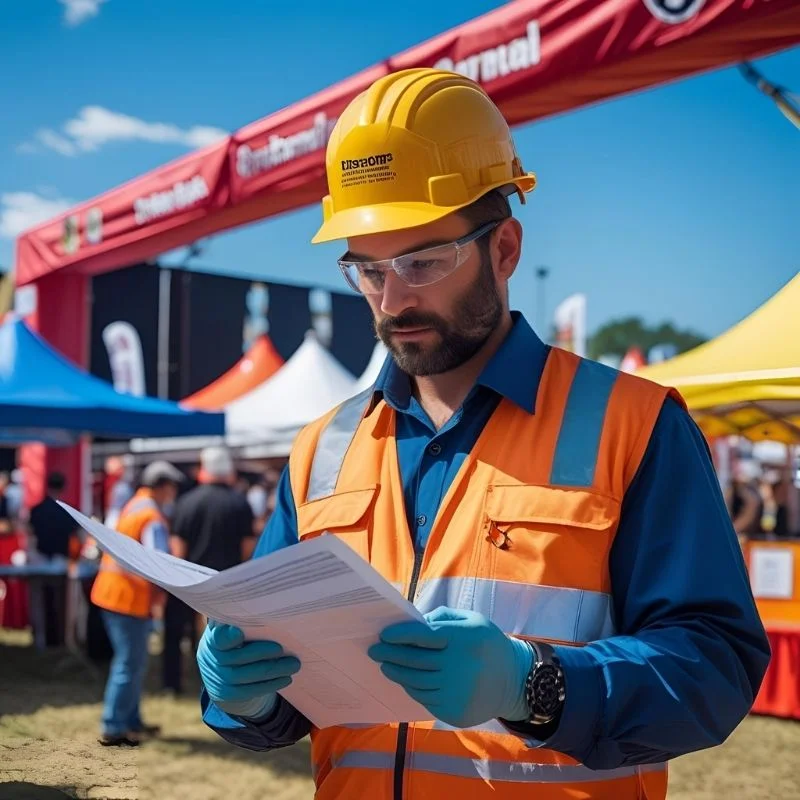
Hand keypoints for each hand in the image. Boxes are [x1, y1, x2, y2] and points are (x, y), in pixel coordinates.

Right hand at [197, 622, 300, 718]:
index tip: (240, 633)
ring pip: (244, 676)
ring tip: (294, 665)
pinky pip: (248, 691)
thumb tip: (263, 596)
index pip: (218, 638)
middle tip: (283, 649)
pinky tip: (286, 678)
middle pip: (236, 658)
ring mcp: (217, 678)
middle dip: (261, 654)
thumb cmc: (234, 637)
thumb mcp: (231, 625)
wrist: (219, 668)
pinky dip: (269, 685)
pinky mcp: (226, 693)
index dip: (227, 637)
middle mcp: (211, 658)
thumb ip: (242, 617)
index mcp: (214, 637)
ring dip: (272, 671)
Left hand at [368, 606, 531, 727]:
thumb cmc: (488, 645)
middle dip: (391, 653)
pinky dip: (410, 687)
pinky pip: (424, 697)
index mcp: (464, 639)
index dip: (400, 634)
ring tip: (385, 664)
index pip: (423, 635)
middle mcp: (459, 666)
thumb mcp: (473, 620)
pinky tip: (403, 678)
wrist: (515, 682)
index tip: (383, 634)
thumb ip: (443, 618)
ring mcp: (456, 691)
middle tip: (374, 649)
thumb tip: (414, 622)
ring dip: (396, 671)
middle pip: (415, 660)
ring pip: (416, 681)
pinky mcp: (453, 710)